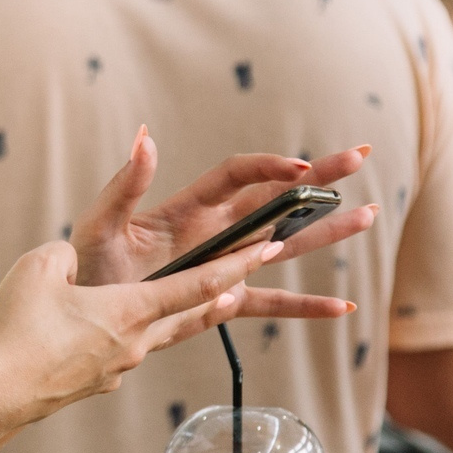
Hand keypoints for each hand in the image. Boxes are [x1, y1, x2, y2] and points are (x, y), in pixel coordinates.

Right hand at [0, 232, 359, 449]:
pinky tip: (111, 332)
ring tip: (215, 306)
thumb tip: (75, 264)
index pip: (198, 283)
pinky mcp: (96, 382)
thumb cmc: (18, 329)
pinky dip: (134, 335)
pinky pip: (124, 352)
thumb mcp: (40, 268)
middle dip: (226, 293)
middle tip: (254, 279)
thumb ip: (67, 255)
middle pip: (193, 315)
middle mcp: (136, 342)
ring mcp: (118, 368)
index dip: (238, 264)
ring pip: (163, 336)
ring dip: (190, 317)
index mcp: (131, 308)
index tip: (269, 249)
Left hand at [70, 131, 376, 286]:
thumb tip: (144, 137)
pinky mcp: (224, 301)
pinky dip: (305, 308)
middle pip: (275, 200)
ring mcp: (224, 266)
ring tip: (368, 215)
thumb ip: (125, 185)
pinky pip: (271, 303)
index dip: (269, 167)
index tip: (299, 167)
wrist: (84, 316)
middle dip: (318, 180)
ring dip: (326, 232)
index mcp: (187, 208)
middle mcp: (214, 233)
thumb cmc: (87, 267)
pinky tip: (340, 309)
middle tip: (360, 156)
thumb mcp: (99, 224)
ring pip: (285, 246)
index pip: (238, 176)